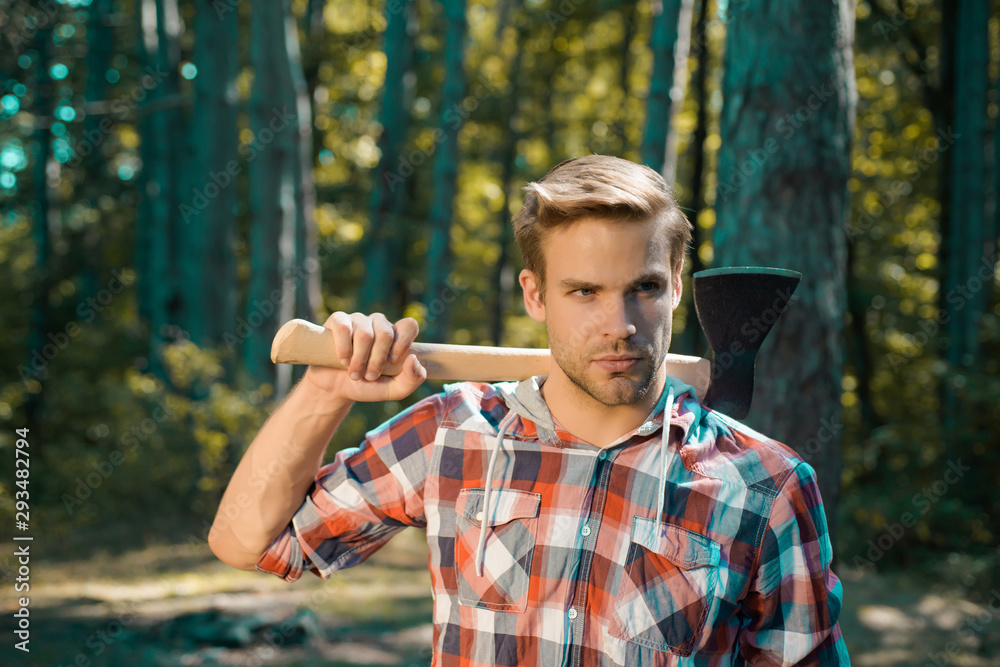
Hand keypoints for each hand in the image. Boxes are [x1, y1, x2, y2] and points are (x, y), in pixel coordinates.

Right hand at [303, 312, 425, 401]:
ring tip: (354, 374)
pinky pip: (344, 328)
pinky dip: (344, 348)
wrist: (334, 388)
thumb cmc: (366, 385)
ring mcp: (359, 319)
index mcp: (396, 335)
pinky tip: (343, 360)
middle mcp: (379, 323)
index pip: (409, 326)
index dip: (403, 342)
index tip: (393, 361)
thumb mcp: (393, 390)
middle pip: (386, 334)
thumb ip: (412, 379)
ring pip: (365, 334)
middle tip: (369, 376)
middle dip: (377, 360)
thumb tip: (413, 358)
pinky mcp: (338, 320)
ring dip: (359, 360)